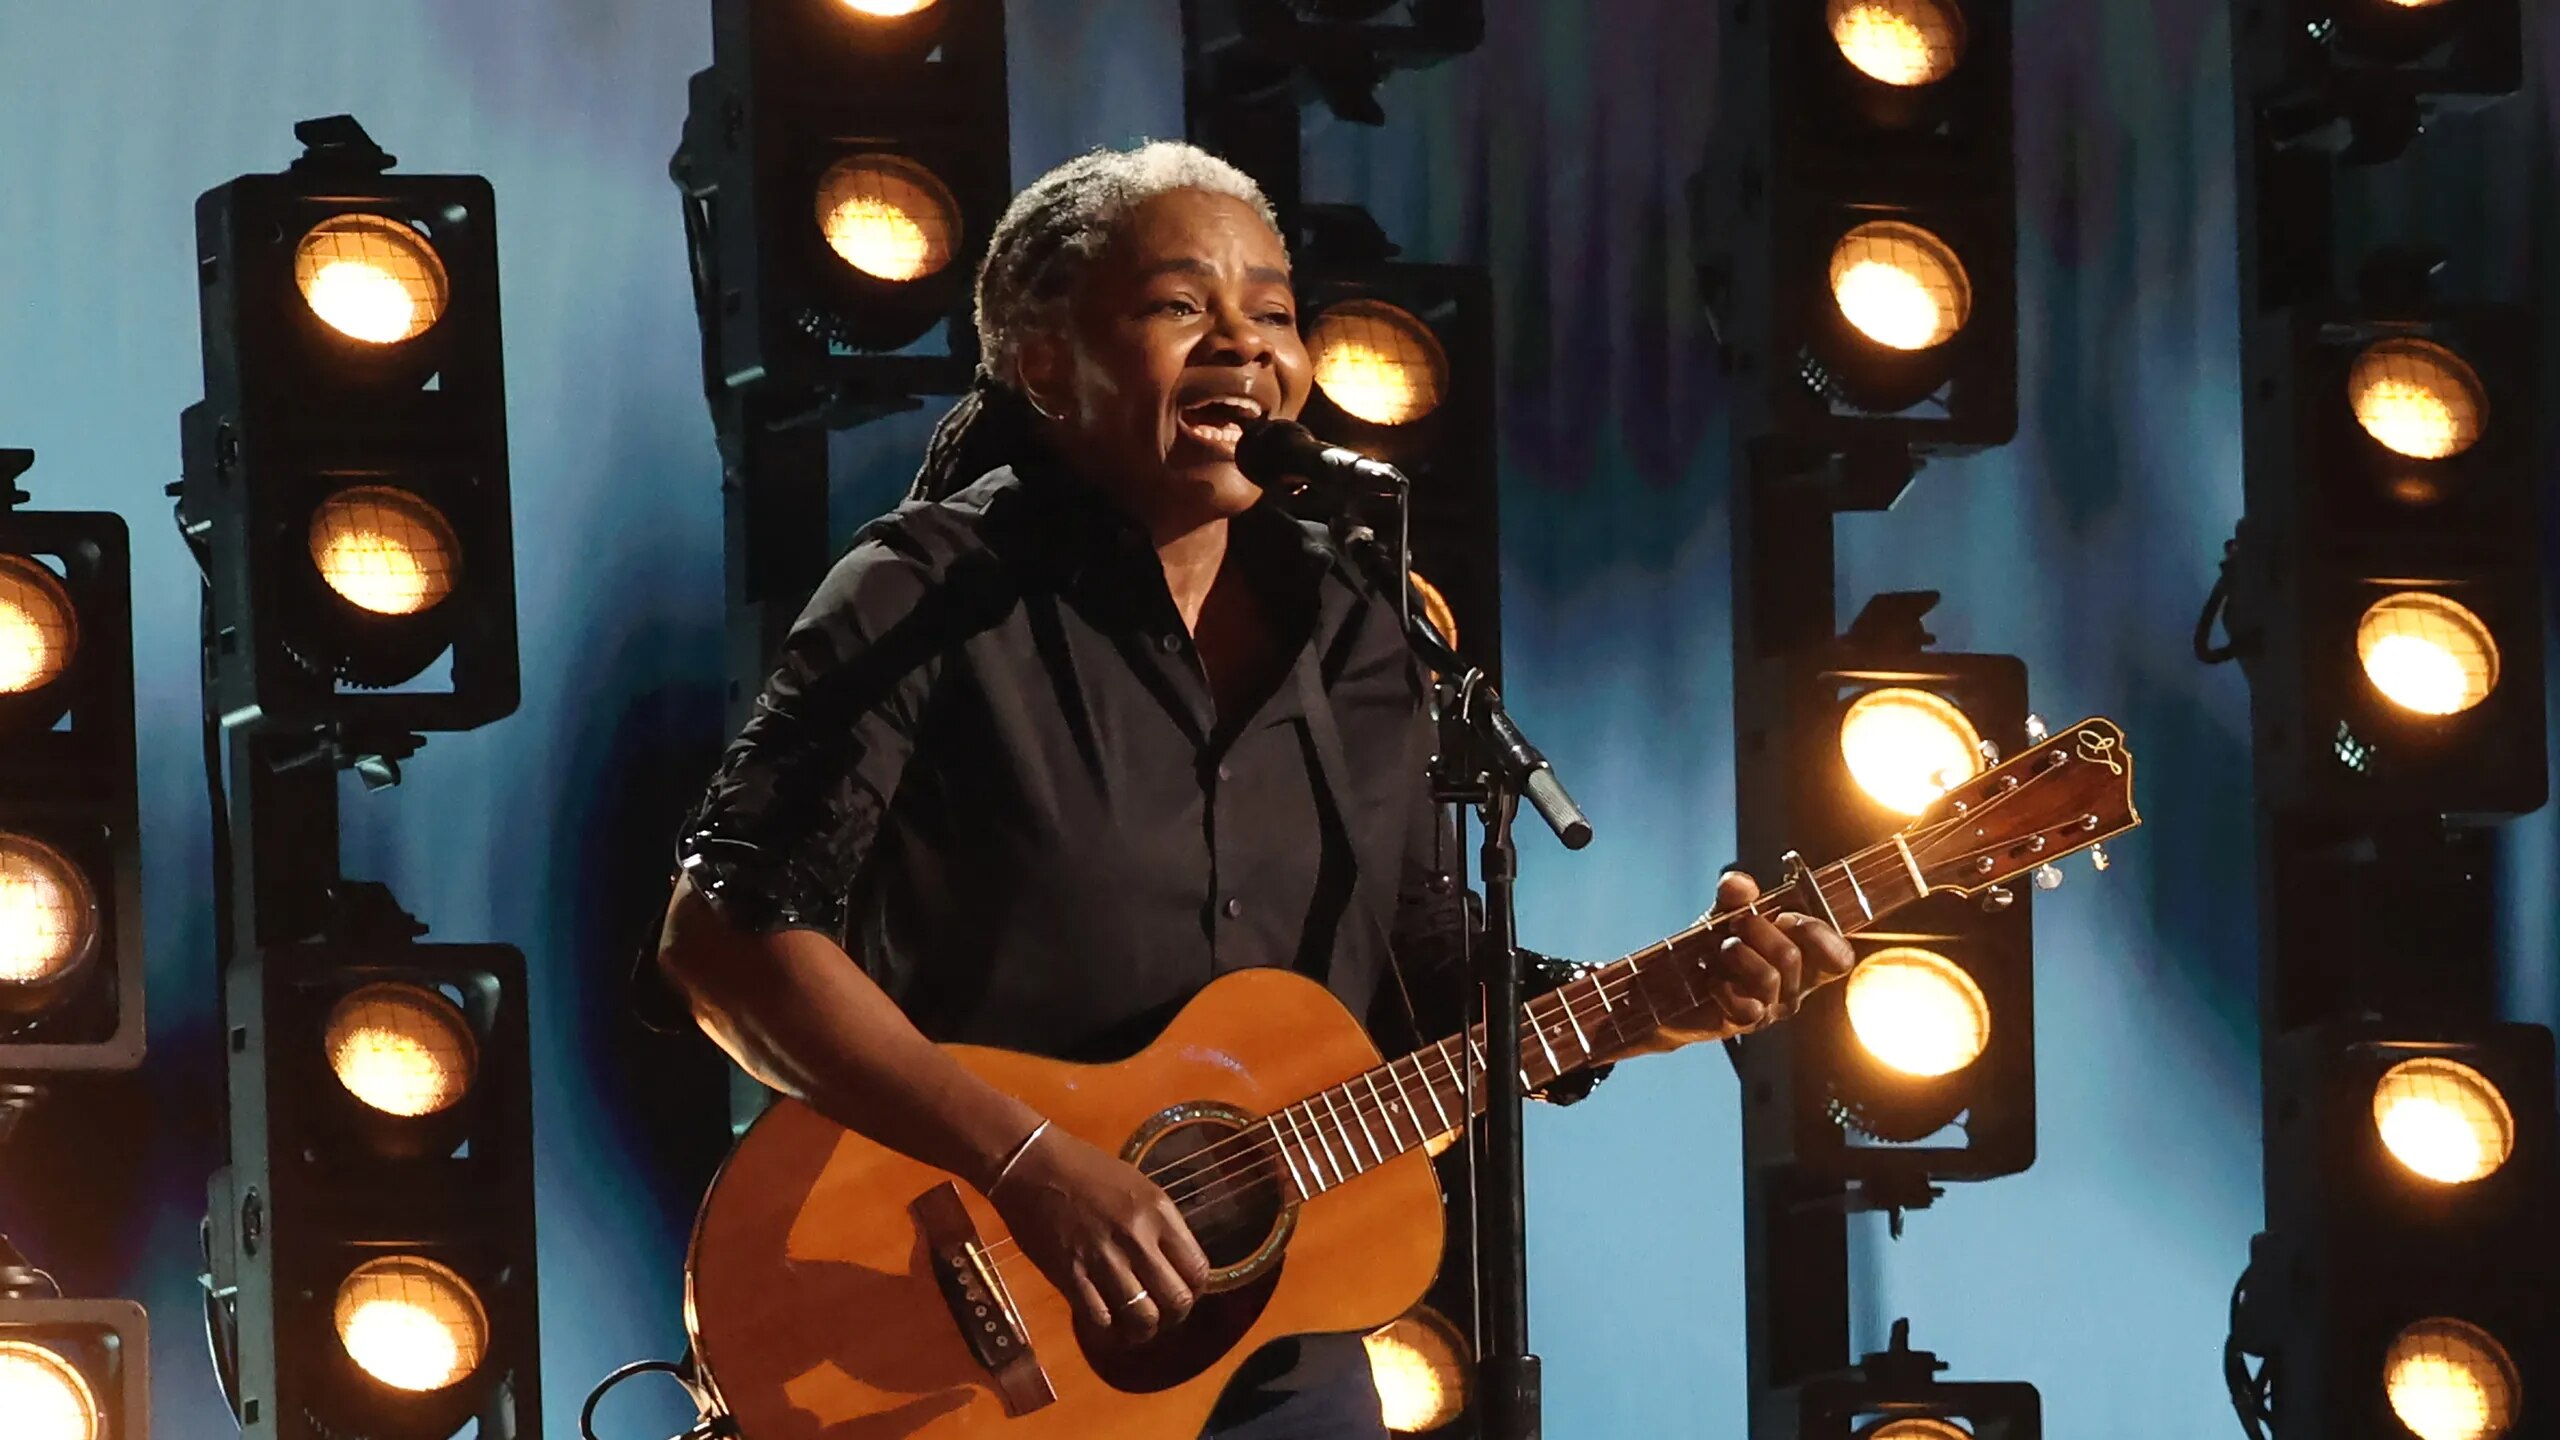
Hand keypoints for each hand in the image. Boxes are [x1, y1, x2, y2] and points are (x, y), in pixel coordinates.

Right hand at [984, 1124, 1210, 1345]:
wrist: (1032, 1165)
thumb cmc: (1086, 1170)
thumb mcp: (1138, 1187)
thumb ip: (1160, 1226)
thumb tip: (1177, 1267)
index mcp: (1158, 1212)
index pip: (1198, 1270)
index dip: (1195, 1291)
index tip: (1182, 1293)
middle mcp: (1137, 1237)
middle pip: (1176, 1300)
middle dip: (1174, 1317)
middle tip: (1161, 1316)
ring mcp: (1103, 1258)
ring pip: (1143, 1318)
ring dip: (1142, 1330)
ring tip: (1135, 1326)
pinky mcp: (1070, 1274)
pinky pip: (1101, 1318)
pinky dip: (1107, 1329)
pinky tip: (1106, 1322)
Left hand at [1654, 870, 1856, 1047]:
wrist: (1675, 984)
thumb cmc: (1713, 947)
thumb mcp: (1725, 912)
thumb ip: (1734, 894)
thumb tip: (1740, 884)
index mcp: (1805, 960)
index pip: (1840, 957)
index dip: (1818, 933)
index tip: (1784, 917)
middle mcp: (1795, 987)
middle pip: (1793, 956)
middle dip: (1757, 929)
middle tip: (1736, 927)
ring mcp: (1772, 1008)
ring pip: (1768, 977)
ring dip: (1736, 953)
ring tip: (1720, 951)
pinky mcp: (1745, 1023)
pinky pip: (1746, 1006)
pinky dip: (1722, 985)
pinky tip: (1711, 980)